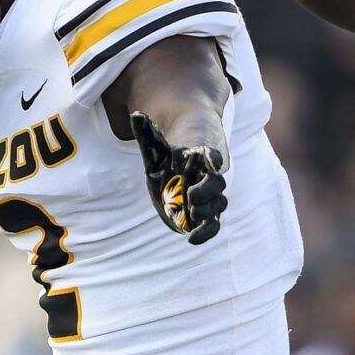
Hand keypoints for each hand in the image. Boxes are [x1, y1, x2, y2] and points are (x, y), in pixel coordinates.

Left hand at [131, 112, 226, 244]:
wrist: (178, 168)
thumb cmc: (168, 154)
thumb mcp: (155, 144)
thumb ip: (147, 133)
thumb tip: (135, 115)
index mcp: (202, 157)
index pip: (213, 157)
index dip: (213, 160)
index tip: (212, 163)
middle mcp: (209, 177)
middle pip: (217, 184)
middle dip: (206, 192)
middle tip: (190, 197)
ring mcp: (208, 196)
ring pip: (218, 204)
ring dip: (207, 212)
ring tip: (192, 214)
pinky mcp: (204, 212)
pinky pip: (212, 224)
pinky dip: (206, 232)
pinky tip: (191, 238)